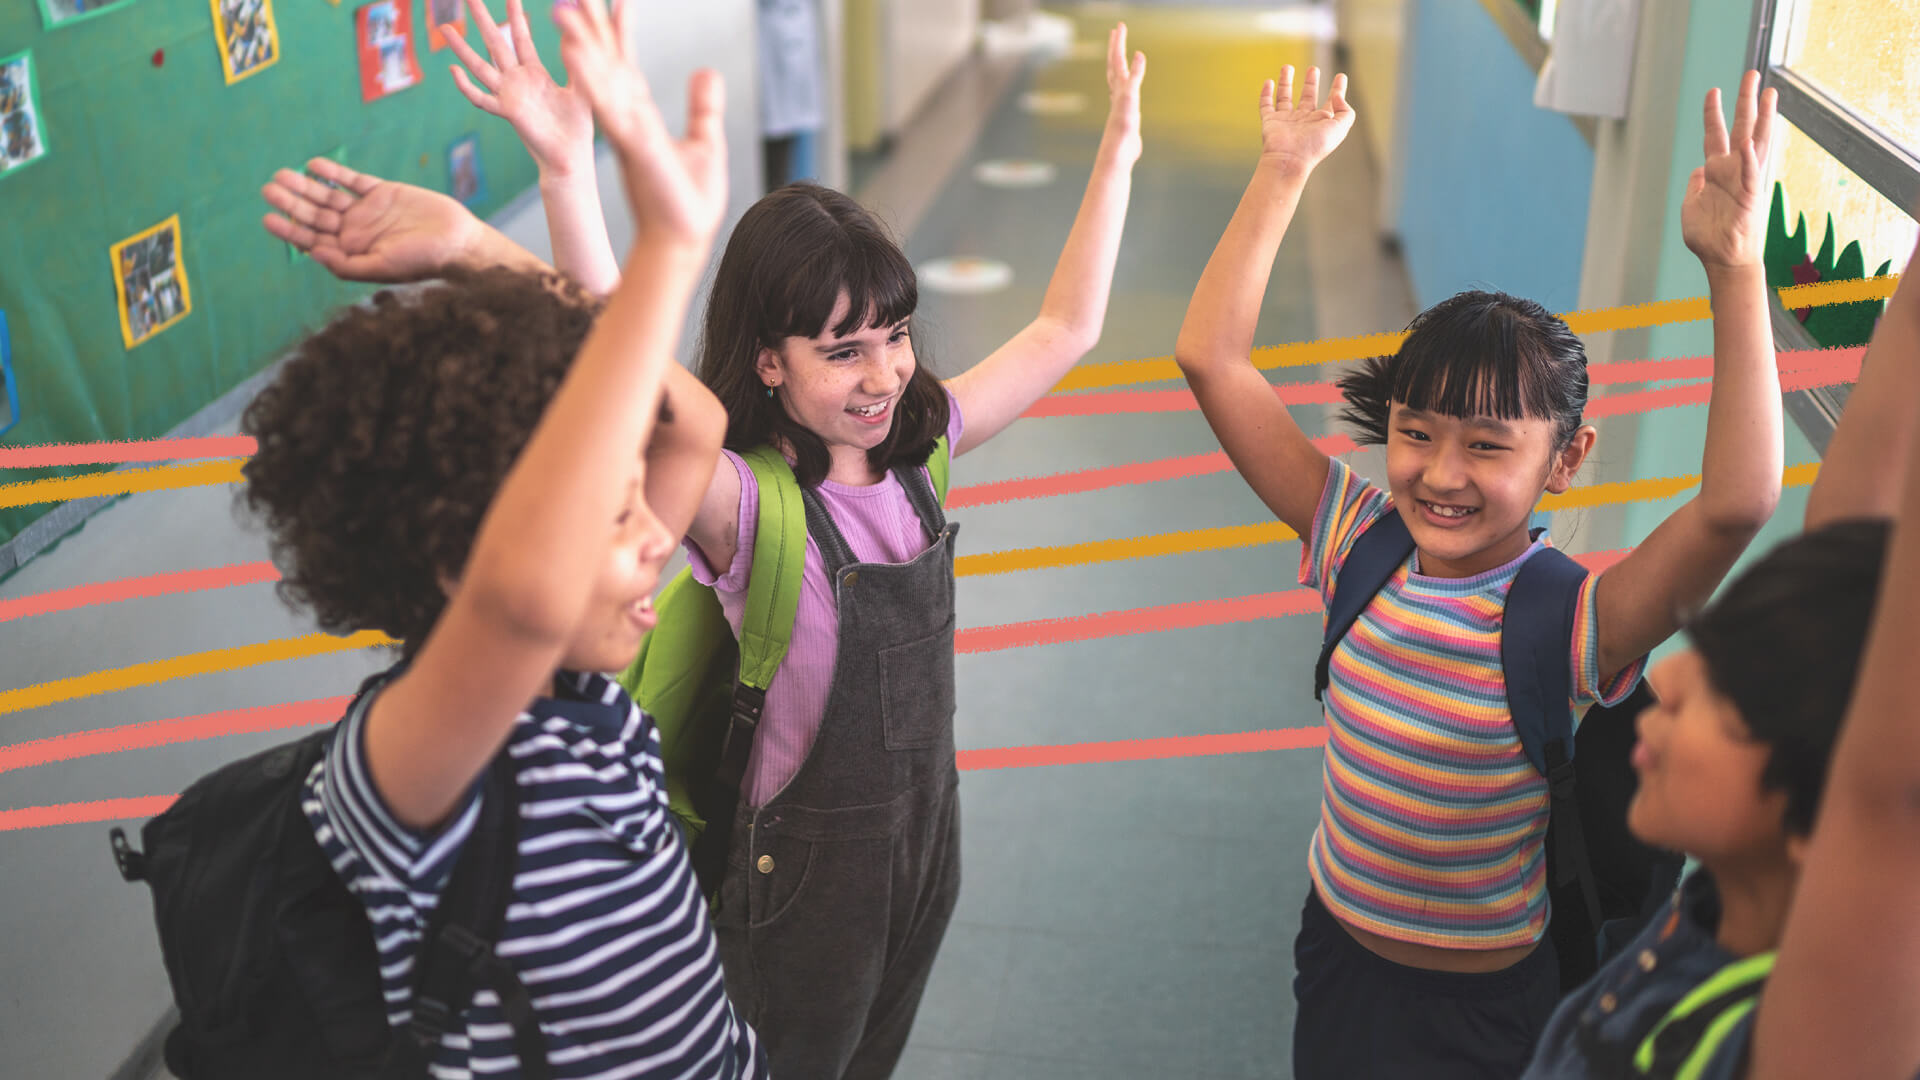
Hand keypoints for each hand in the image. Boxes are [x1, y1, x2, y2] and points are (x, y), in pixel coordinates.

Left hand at [262, 158, 481, 282]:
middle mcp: (355, 231)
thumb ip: (346, 264)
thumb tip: (312, 254)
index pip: (312, 240)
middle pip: (315, 215)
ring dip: (306, 186)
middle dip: (292, 203)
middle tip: (269, 189)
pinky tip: (314, 165)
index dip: (289, 230)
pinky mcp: (383, 192)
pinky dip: (334, 174)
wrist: (457, 241)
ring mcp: (368, 211)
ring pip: (328, 196)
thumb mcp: (381, 267)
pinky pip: (353, 181)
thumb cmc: (422, 261)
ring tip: (282, 175)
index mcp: (351, 252)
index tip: (268, 218)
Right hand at [444, 0, 594, 177]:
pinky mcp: (508, 112)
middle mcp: (518, 81)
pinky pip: (482, 98)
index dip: (515, 16)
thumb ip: (578, 64)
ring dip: (462, 49)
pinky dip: (466, 86)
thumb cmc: (577, 127)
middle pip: (495, 43)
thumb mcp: (581, 89)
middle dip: (483, 20)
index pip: (520, 37)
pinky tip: (452, 70)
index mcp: (535, 73)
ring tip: (445, 28)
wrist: (572, 156)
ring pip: (480, 66)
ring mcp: (509, 96)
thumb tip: (580, 37)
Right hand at [554, 0, 726, 246]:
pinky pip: (608, 107)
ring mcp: (627, 130)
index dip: (614, 30)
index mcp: (641, 115)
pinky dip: (593, 81)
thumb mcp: (705, 142)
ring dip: (580, 46)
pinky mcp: (633, 145)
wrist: (685, 237)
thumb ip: (702, 107)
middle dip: (587, 28)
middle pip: (603, 63)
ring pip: (598, 79)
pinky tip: (578, 56)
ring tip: (562, 12)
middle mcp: (627, 118)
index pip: (625, 63)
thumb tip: (707, 71)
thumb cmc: (690, 199)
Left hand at [1103, 22, 1145, 166]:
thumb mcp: (1130, 97)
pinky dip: (1126, 85)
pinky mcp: (1126, 115)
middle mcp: (1117, 93)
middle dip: (1116, 47)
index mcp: (1118, 88)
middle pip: (1114, 65)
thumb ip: (1134, 75)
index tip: (1120, 25)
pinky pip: (1125, 94)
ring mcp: (1120, 104)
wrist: (1118, 155)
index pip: (1117, 60)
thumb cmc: (1122, 129)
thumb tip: (1139, 53)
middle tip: (1117, 30)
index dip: (1119, 42)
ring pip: (1117, 79)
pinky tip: (1126, 88)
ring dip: (1118, 64)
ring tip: (1118, 55)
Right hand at [1258, 65, 1353, 173]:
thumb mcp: (1340, 128)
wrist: (1289, 160)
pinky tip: (1268, 82)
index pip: (1331, 102)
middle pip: (1308, 97)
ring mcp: (1286, 120)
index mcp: (1321, 122)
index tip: (1341, 76)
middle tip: (1313, 69)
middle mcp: (1304, 120)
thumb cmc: (1315, 147)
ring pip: (1285, 97)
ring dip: (1286, 82)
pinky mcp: (1270, 121)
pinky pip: (1266, 105)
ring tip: (1288, 67)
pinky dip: (1266, 94)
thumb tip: (1338, 96)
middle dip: (1311, 83)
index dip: (1337, 89)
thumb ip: (1345, 111)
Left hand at [1682, 71, 1775, 270]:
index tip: (1714, 90)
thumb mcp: (1692, 204)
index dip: (1713, 113)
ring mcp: (1743, 181)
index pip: (1715, 134)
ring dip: (1762, 118)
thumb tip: (1699, 170)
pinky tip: (1748, 143)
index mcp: (1717, 171)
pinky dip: (1749, 160)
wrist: (1722, 259)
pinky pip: (1750, 175)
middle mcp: (1733, 170)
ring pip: (1755, 142)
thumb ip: (1695, 185)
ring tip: (1769, 93)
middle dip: (1746, 100)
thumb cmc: (1708, 236)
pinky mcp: (1749, 197)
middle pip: (1741, 127)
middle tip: (1753, 73)